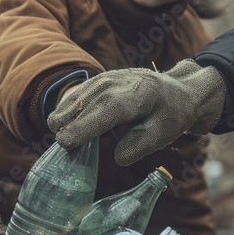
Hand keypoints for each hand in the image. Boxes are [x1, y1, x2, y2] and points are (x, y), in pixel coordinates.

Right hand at [47, 59, 225, 164]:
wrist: (179, 91)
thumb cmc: (171, 114)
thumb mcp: (164, 134)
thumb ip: (140, 146)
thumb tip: (116, 157)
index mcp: (140, 94)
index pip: (108, 109)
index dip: (85, 125)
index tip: (66, 141)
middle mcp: (122, 81)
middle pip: (91, 100)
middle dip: (71, 121)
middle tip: (58, 142)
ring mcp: (111, 77)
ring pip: (83, 93)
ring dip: (66, 111)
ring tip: (54, 129)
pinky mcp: (103, 79)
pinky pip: (83, 90)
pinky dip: (70, 104)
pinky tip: (60, 119)